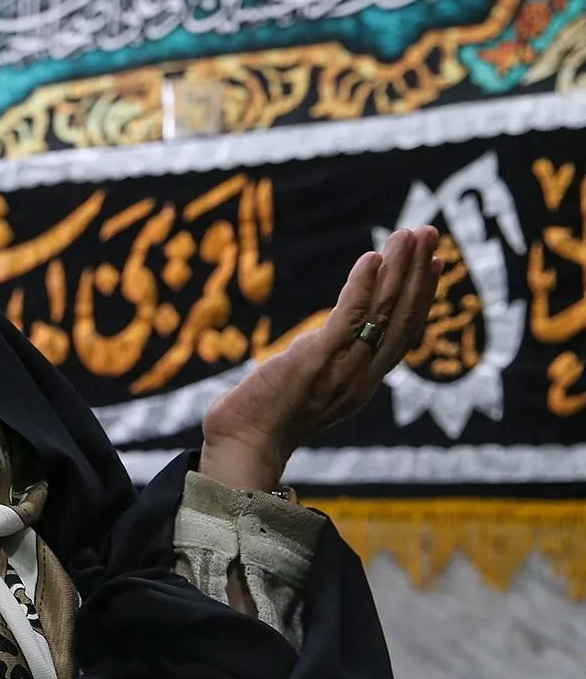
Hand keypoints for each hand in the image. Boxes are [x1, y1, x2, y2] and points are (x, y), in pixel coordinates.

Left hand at [202, 226, 441, 490]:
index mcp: (363, 382)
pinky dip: (363, 287)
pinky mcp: (317, 362)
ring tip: (409, 234)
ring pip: (382, 312)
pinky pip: (348, 318)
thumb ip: (321, 361)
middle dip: (418, 272)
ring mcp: (343, 369)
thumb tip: (318, 339)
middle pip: (402, 317)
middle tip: (428, 232)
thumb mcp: (305, 385)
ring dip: (399, 269)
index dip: (422, 297)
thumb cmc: (263, 417)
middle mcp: (363, 376)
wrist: (243, 446)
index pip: (403, 333)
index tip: (435, 263)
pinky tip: (372, 257)